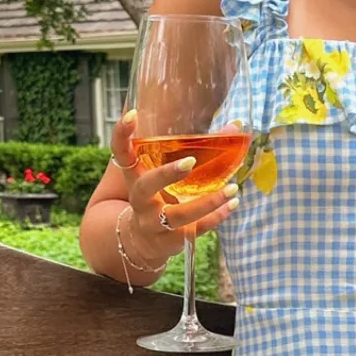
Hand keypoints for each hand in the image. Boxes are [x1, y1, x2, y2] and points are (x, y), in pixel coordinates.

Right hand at [112, 109, 238, 261]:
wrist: (142, 240)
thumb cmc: (157, 195)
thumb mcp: (162, 172)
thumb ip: (193, 149)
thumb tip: (234, 126)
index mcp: (134, 175)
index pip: (120, 151)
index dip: (121, 134)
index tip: (132, 114)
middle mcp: (139, 198)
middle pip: (146, 186)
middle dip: (166, 175)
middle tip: (190, 162)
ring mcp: (152, 222)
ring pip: (177, 215)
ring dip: (206, 203)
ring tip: (231, 189)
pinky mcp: (169, 240)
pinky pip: (194, 230)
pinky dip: (215, 218)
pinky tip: (232, 205)